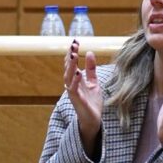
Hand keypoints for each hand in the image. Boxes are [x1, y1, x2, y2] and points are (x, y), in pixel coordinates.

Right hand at [63, 39, 101, 157]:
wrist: (93, 120)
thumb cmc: (92, 102)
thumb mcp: (93, 82)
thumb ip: (91, 69)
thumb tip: (90, 52)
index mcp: (75, 80)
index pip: (71, 63)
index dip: (72, 53)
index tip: (75, 41)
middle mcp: (71, 85)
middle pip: (68, 68)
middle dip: (70, 56)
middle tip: (73, 45)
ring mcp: (73, 92)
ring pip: (68, 77)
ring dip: (70, 66)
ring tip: (73, 55)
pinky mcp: (77, 100)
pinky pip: (73, 89)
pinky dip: (75, 81)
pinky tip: (78, 72)